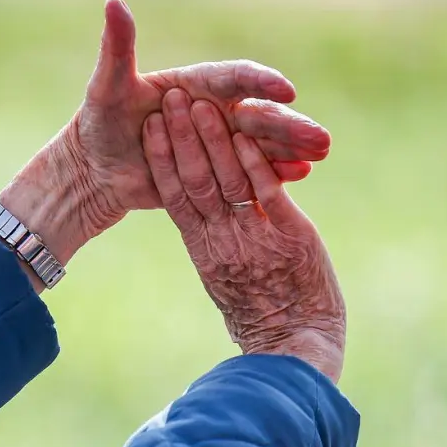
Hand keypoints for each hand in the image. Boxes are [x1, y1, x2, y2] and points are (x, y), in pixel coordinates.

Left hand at [0, 0, 331, 275]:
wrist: (96, 168)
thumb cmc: (100, 122)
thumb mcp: (106, 86)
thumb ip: (117, 48)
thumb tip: (113, 2)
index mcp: (196, 85)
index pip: (234, 78)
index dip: (260, 82)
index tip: (285, 89)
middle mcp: (215, 111)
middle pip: (258, 114)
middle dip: (289, 124)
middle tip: (319, 134)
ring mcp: (218, 143)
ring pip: (261, 144)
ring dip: (291, 148)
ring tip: (320, 154)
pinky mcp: (215, 172)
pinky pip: (249, 173)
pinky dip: (274, 174)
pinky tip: (300, 176)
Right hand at [143, 89, 345, 381]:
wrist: (295, 348)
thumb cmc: (265, 322)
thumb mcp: (227, 284)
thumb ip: (216, 250)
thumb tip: (206, 226)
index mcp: (204, 252)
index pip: (174, 198)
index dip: (162, 161)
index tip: (150, 129)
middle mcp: (223, 240)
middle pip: (194, 181)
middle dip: (181, 138)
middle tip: (169, 98)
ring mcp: (255, 236)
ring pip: (226, 180)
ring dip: (213, 140)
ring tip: (201, 103)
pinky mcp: (290, 235)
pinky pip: (266, 192)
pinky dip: (254, 160)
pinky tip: (243, 132)